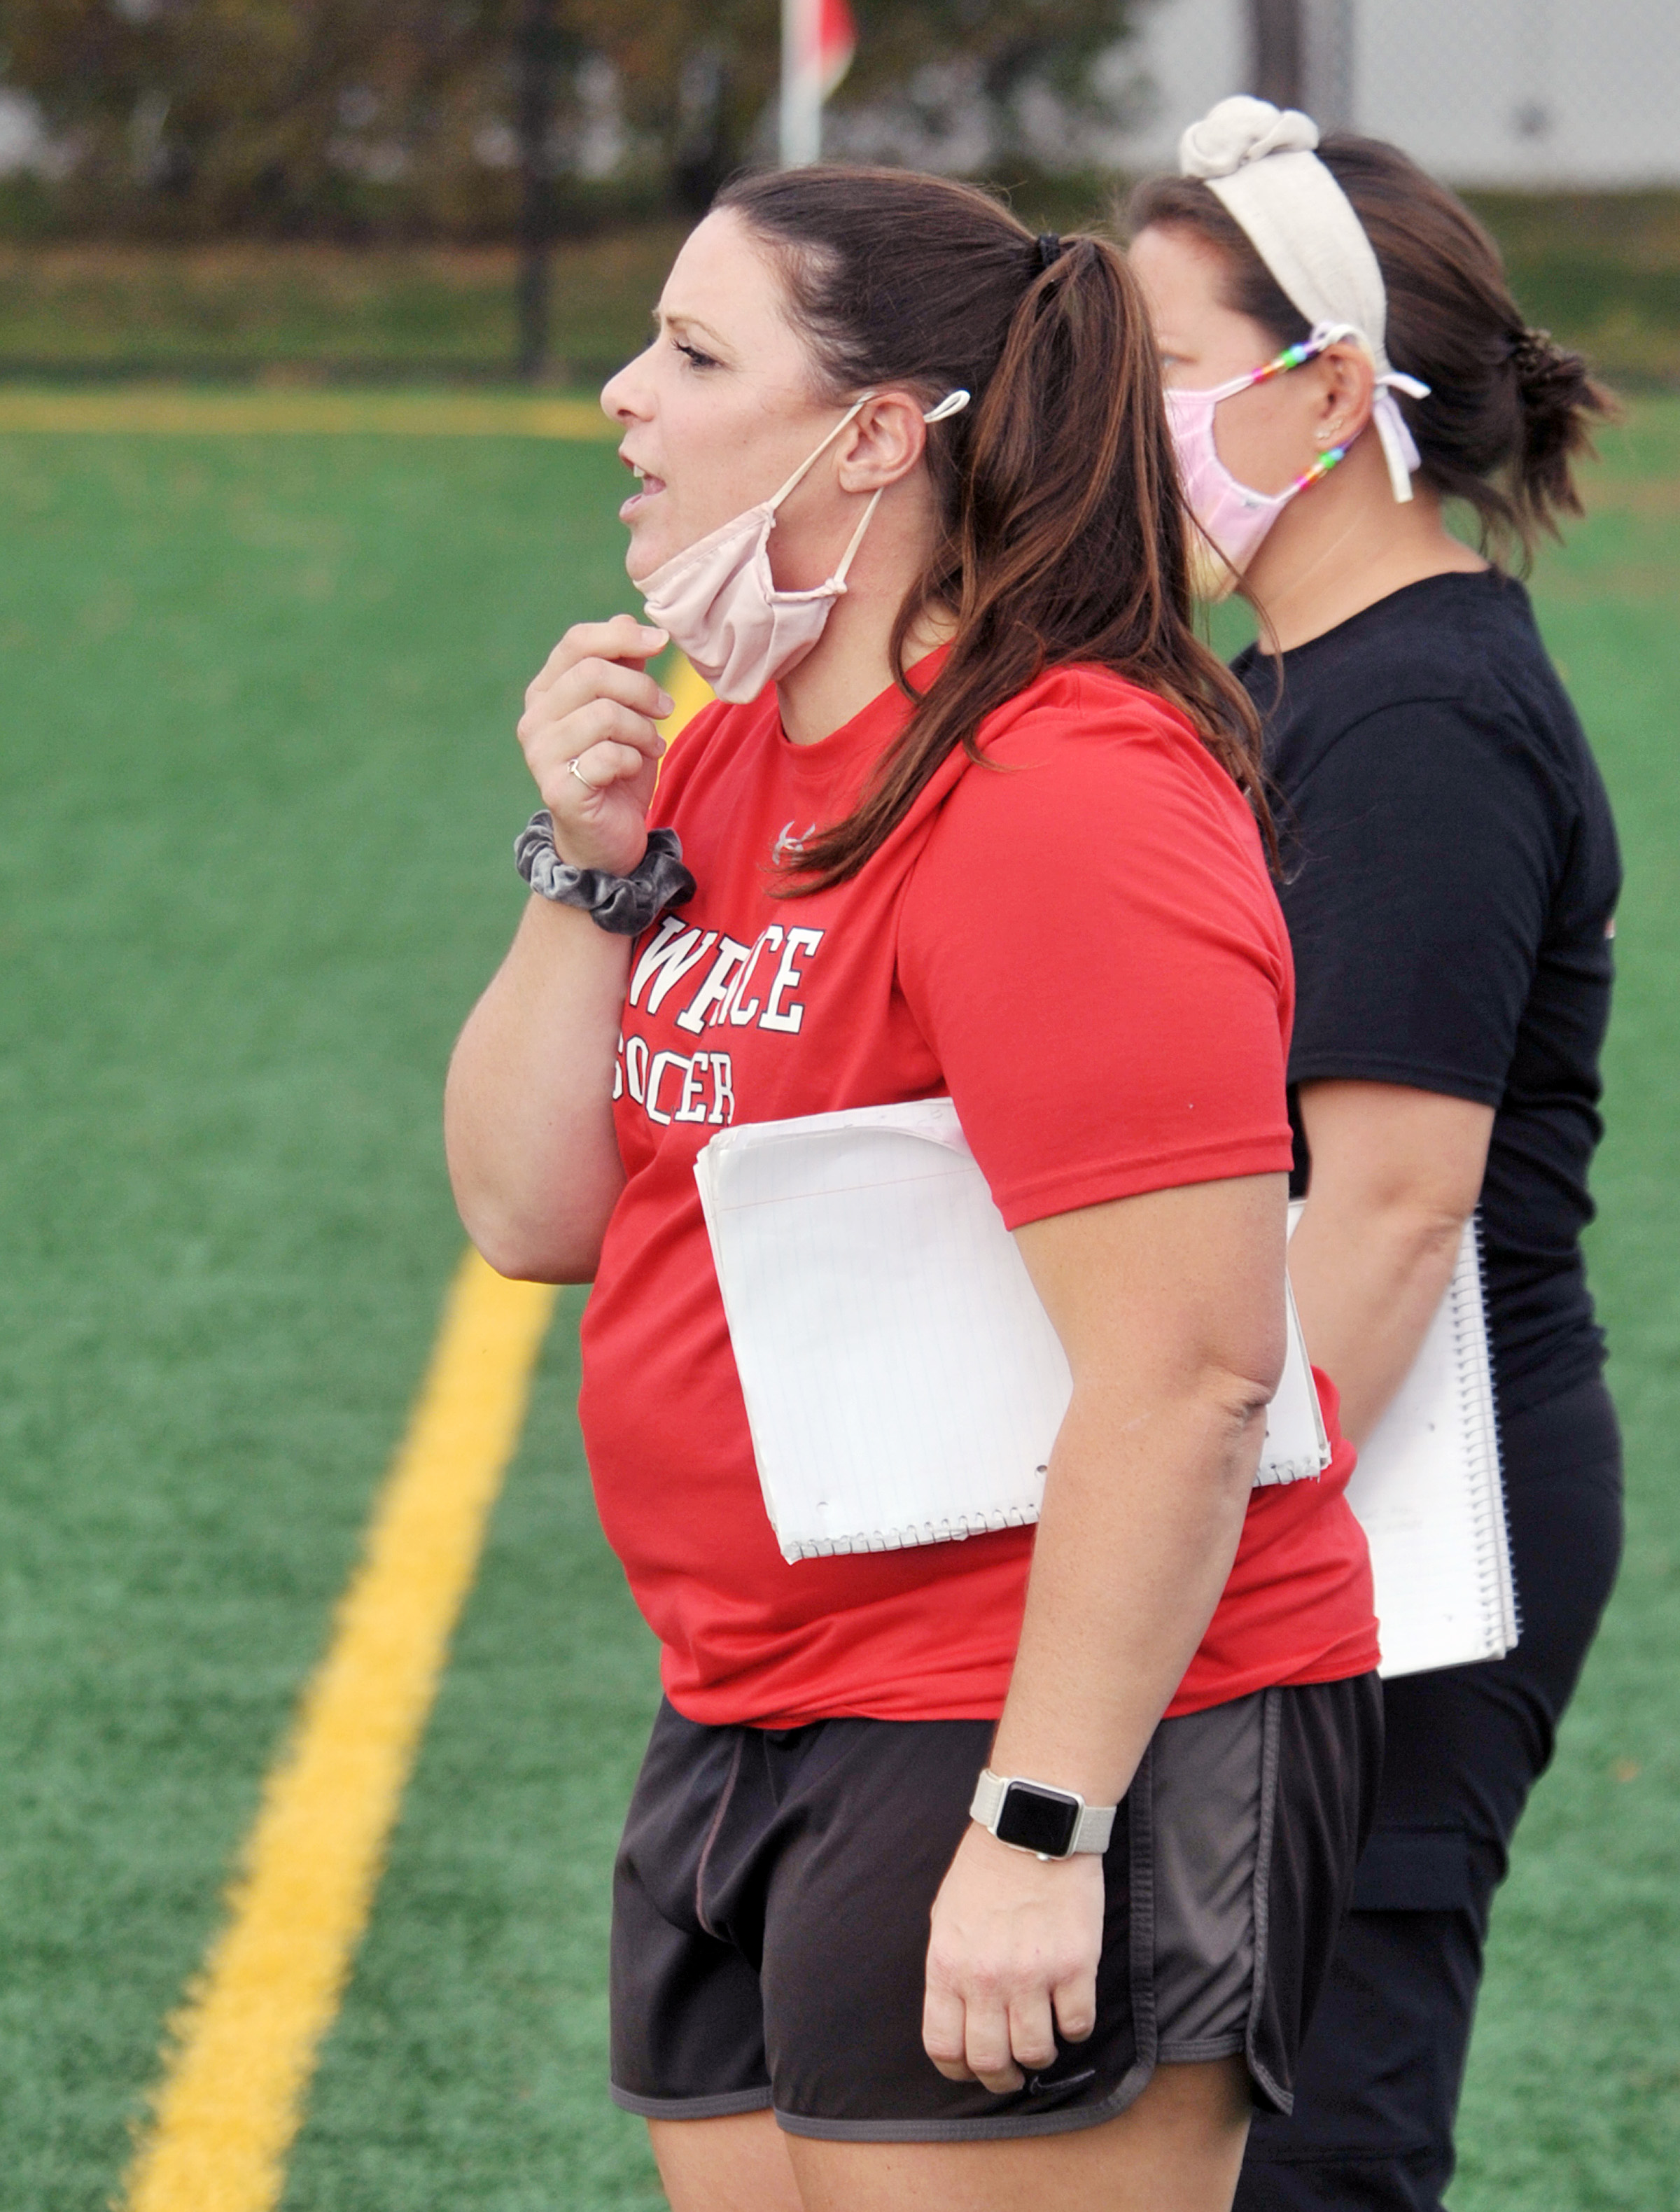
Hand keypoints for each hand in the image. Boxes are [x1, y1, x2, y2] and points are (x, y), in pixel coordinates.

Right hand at [517, 615, 672, 876]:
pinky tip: (636, 768)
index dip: (621, 636)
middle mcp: (535, 719)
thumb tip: (629, 618)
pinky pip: (606, 756)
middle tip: (666, 709)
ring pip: (603, 715)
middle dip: (641, 689)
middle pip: (592, 675)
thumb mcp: (629, 711)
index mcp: (548, 691)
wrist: (608, 837)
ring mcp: (540, 755)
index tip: (661, 642)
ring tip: (652, 743)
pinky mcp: (557, 790)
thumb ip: (626, 667)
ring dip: (641, 729)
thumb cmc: (617, 769)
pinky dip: (633, 759)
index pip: (577, 642)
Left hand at [922, 1822, 1102, 2093]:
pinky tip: (1069, 2007)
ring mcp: (1032, 1974)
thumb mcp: (946, 1917)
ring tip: (1043, 2039)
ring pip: (1036, 2052)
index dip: (959, 2072)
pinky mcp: (1074, 1965)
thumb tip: (956, 2015)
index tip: (973, 2070)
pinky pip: (1077, 2025)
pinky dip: (1074, 2027)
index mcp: (947, 1965)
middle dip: (1002, 2078)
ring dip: (1040, 2055)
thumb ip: (948, 1969)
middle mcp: (986, 1978)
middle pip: (991, 2062)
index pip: (944, 2047)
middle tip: (1013, 2072)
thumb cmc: (985, 1869)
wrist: (1031, 1826)